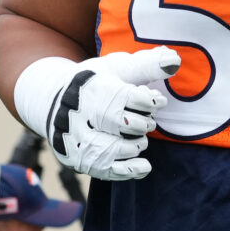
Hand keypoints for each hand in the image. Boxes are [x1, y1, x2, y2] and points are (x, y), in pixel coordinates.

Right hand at [17, 48, 183, 180]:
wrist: (55, 101)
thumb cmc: (95, 83)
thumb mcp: (118, 68)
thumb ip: (147, 65)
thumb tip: (174, 60)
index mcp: (96, 87)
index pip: (134, 99)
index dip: (151, 101)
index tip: (155, 101)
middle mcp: (83, 113)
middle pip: (126, 124)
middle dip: (143, 124)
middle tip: (145, 121)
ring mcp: (77, 138)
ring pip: (115, 149)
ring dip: (136, 145)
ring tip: (139, 139)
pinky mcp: (77, 157)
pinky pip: (105, 170)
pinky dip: (129, 170)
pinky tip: (144, 166)